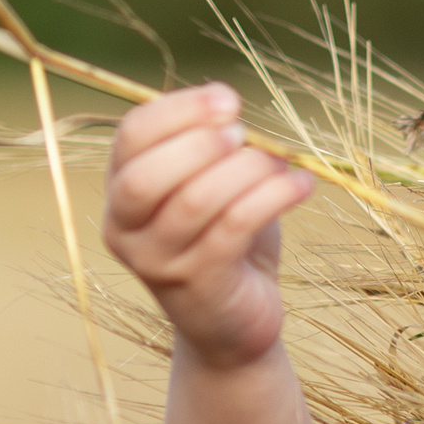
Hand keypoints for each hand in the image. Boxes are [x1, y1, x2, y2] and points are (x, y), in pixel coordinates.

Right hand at [103, 83, 312, 368]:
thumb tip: (226, 102)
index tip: (228, 100)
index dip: (179, 110)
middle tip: (245, 133)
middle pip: (148, 173)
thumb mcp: (211, 188)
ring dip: (247, 170)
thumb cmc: (226, 243)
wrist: (235, 323)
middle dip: (202, 143)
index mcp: (121, 193)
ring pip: (196, 201)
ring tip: (283, 161)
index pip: (131, 136)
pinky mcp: (199, 285)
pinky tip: (302, 186)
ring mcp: (157, 262)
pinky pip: (234, 228)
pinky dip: (272, 197)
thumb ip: (209, 148)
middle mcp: (126, 230)